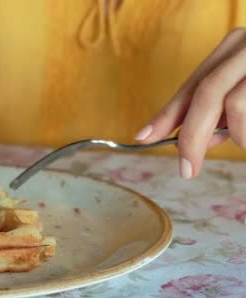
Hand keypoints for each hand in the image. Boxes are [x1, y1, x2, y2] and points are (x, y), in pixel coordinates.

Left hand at [135, 28, 245, 178]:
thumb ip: (222, 109)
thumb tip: (195, 141)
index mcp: (235, 46)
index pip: (192, 84)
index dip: (165, 114)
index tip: (143, 138)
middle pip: (207, 93)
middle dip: (191, 136)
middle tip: (187, 169)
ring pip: (238, 106)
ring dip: (241, 135)